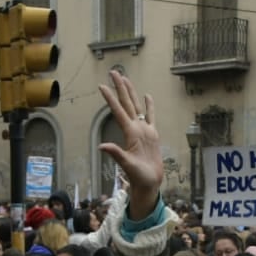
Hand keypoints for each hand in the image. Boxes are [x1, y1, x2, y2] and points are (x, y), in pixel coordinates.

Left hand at [96, 70, 162, 219]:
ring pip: (137, 106)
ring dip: (131, 93)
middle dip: (120, 88)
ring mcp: (143, 131)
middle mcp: (135, 129)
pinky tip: (146, 96)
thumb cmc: (138, 177)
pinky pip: (151, 116)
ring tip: (125, 78)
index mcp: (129, 133)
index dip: (110, 99)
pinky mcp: (152, 135)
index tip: (102, 86)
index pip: (118, 111)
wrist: (149, 183)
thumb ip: (116, 154)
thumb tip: (102, 146)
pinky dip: (149, 106)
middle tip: (114, 72)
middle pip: (126, 103)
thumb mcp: (127, 165)